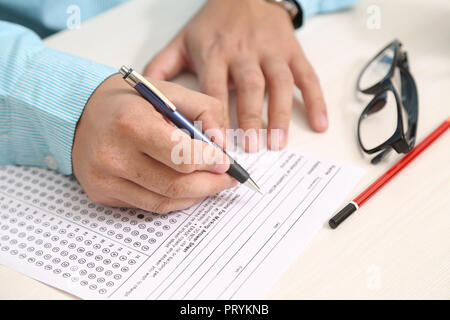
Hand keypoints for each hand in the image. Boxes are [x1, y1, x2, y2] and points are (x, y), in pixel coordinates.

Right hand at [72, 74, 235, 213]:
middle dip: (210, 184)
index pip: (182, 156)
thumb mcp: (168, 91)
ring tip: (210, 183)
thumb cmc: (126, 101)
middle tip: (227, 179)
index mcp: (131, 123)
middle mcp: (113, 155)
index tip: (225, 162)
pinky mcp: (102, 194)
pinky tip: (186, 188)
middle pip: (176, 184)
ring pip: (165, 201)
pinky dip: (174, 200)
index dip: (210, 163)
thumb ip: (204, 110)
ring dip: (196, 196)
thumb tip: (223, 145)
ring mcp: (105, 179)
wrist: (78, 113)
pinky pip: (148, 205)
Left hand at [144, 0, 327, 150]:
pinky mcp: (292, 50)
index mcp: (215, 52)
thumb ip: (163, 67)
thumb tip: (144, 95)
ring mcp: (271, 51)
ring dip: (281, 115)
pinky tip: (320, 124)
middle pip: (250, 87)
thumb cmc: (214, 24)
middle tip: (253, 149)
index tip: (218, 144)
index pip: (214, 89)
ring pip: (279, 83)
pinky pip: (307, 76)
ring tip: (279, 144)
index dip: (217, 117)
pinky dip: (316, 100)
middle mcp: (244, 52)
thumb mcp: (183, 40)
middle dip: (251, 119)